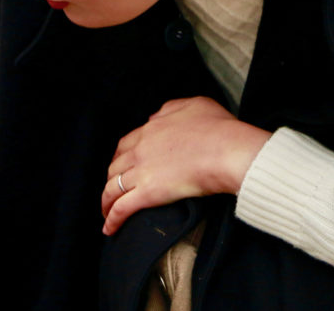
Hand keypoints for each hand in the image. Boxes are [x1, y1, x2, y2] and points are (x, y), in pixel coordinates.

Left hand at [101, 96, 270, 235]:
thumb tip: (156, 117)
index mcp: (150, 130)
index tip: (121, 166)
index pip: (125, 145)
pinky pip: (122, 208)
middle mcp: (140, 149)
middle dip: (110, 179)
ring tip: (106, 212)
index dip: (120, 158)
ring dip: (106, 202)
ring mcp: (142, 171)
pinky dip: (112, 219)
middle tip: (113, 190)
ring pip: (112, 188)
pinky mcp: (148, 193)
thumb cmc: (219, 129)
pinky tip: (109, 228)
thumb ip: (171, 109)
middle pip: (115, 167)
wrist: (228, 150)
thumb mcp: (194, 105)